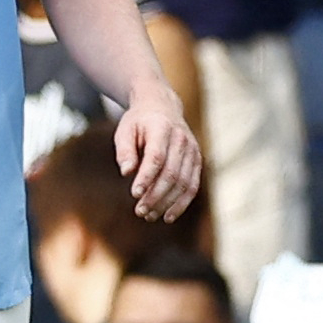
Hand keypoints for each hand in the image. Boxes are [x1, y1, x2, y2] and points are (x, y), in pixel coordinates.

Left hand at [113, 86, 200, 222]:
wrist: (162, 107)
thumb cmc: (139, 122)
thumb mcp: (125, 129)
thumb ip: (125, 150)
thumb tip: (126, 172)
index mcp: (162, 128)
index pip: (156, 157)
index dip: (147, 177)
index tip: (134, 194)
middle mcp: (181, 139)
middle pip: (171, 173)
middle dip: (155, 196)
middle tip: (139, 211)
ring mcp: (193, 150)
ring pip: (183, 183)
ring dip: (167, 203)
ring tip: (149, 216)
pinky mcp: (197, 160)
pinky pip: (192, 186)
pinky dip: (181, 203)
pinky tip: (168, 215)